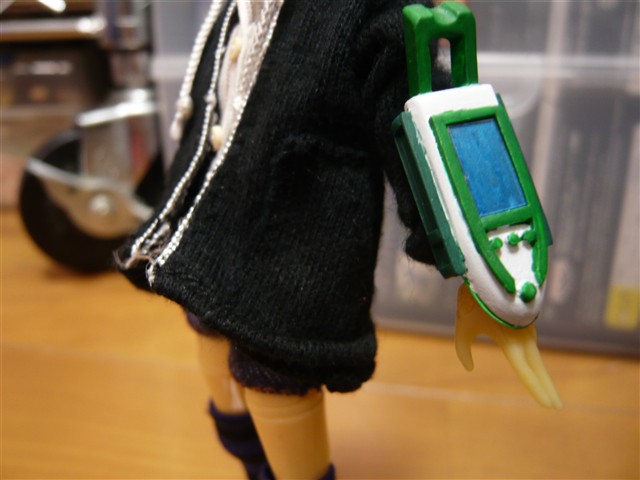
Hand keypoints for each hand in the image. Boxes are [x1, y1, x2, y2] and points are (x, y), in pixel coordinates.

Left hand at [454, 284, 561, 408]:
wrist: (486, 269)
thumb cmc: (473, 298)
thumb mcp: (462, 325)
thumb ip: (463, 349)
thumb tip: (469, 368)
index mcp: (510, 340)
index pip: (525, 370)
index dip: (537, 389)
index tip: (549, 406)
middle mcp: (523, 336)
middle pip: (537, 367)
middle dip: (547, 388)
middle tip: (558, 407)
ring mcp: (528, 327)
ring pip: (535, 357)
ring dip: (541, 375)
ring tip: (549, 395)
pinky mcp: (527, 320)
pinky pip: (529, 344)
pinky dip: (533, 360)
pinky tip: (534, 368)